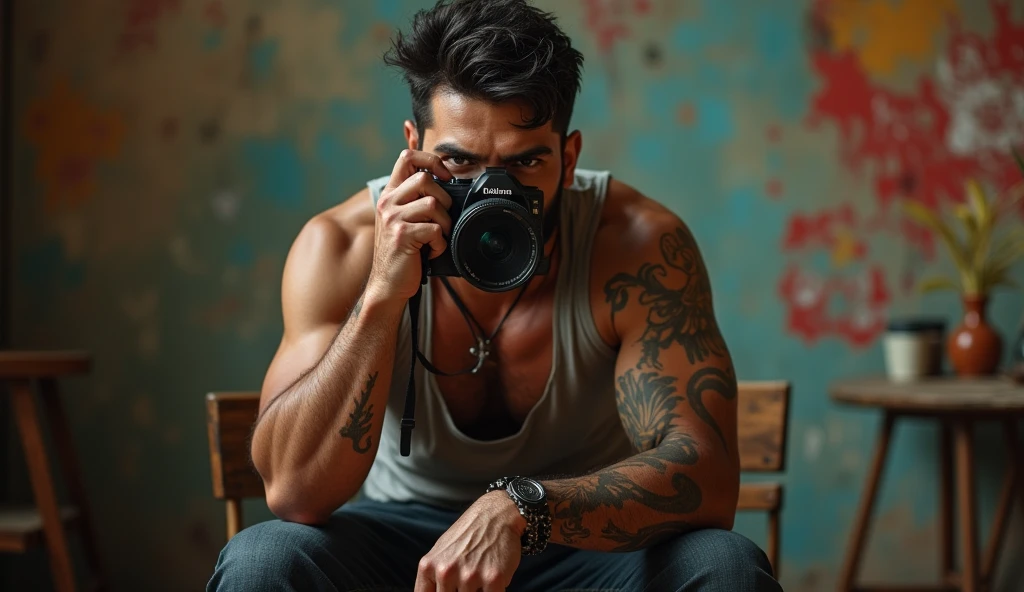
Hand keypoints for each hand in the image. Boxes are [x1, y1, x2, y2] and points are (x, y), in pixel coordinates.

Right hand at [367, 149, 453, 302]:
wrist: (388, 284)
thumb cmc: (402, 253)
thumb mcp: (404, 220)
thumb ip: (417, 201)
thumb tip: (447, 184)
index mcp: (390, 194)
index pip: (407, 157)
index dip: (431, 160)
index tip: (445, 175)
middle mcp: (388, 202)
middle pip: (425, 179)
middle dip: (443, 200)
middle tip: (441, 220)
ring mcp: (393, 218)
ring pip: (434, 203)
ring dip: (444, 224)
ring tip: (436, 238)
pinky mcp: (401, 235)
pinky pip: (434, 229)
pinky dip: (440, 244)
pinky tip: (431, 251)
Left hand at [415, 491, 525, 591]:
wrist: (497, 514)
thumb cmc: (468, 535)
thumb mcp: (440, 553)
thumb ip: (432, 578)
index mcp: (429, 566)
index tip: (448, 590)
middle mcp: (446, 572)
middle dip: (459, 591)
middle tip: (467, 577)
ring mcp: (469, 576)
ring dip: (477, 590)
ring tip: (481, 574)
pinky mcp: (493, 579)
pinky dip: (493, 590)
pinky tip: (493, 575)